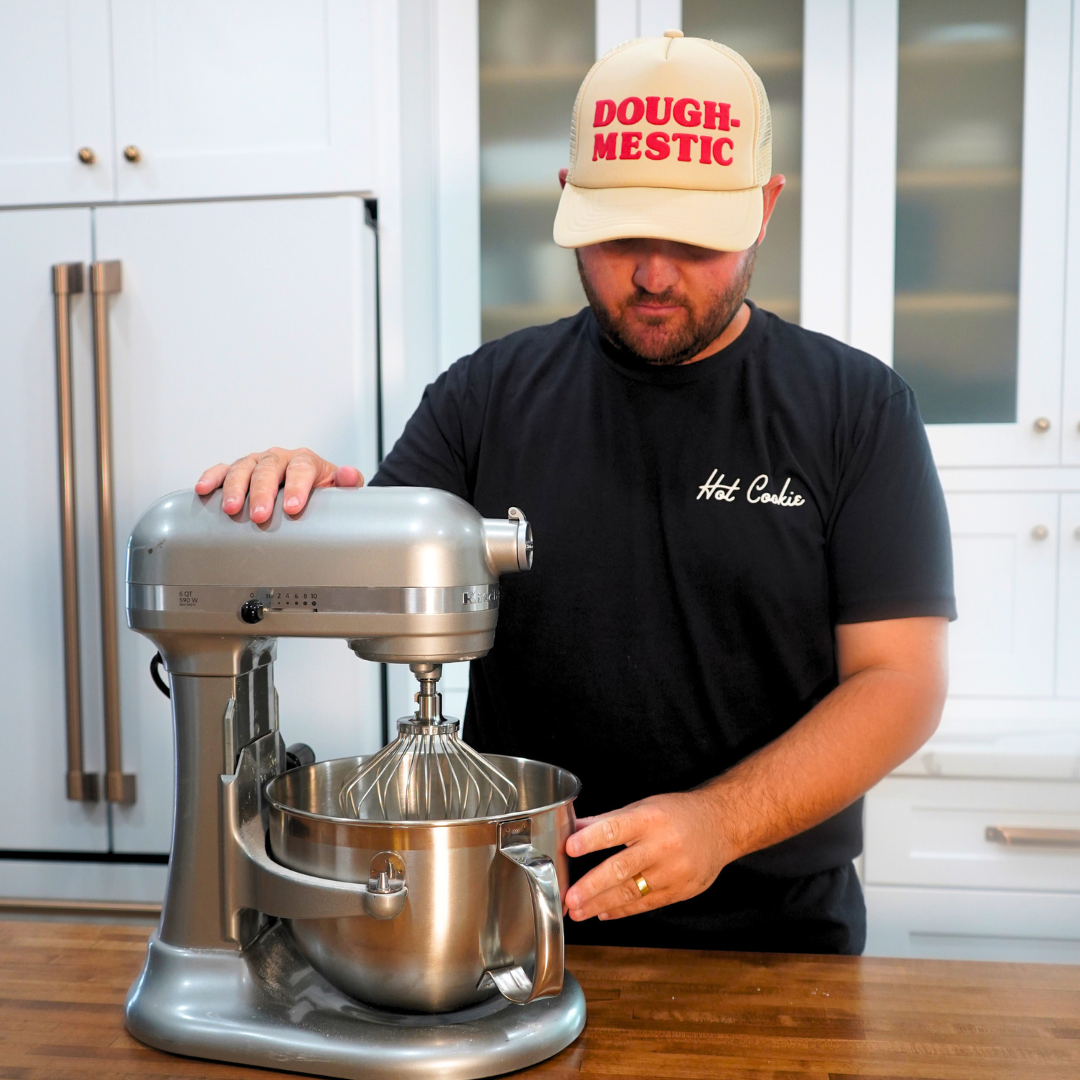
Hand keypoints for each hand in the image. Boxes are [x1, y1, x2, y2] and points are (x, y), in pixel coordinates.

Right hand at [195, 447, 362, 523]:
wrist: (310, 486)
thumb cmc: (322, 489)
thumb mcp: (339, 488)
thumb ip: (348, 483)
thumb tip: (349, 475)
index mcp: (305, 460)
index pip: (301, 469)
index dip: (296, 487)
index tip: (293, 508)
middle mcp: (279, 457)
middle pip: (268, 469)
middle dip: (262, 493)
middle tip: (260, 515)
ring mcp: (257, 463)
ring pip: (243, 468)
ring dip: (234, 488)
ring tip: (230, 509)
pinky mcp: (239, 471)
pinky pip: (222, 470)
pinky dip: (211, 477)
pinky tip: (203, 489)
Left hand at [563, 790, 729, 921]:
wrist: (720, 826)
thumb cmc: (677, 814)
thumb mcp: (644, 807)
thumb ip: (609, 820)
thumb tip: (575, 827)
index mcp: (649, 819)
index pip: (616, 829)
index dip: (591, 838)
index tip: (570, 847)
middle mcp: (661, 846)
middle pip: (621, 868)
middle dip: (592, 886)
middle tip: (569, 897)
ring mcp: (672, 872)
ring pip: (631, 892)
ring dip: (600, 903)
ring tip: (578, 910)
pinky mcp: (679, 891)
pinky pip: (645, 904)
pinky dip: (622, 910)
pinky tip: (603, 912)